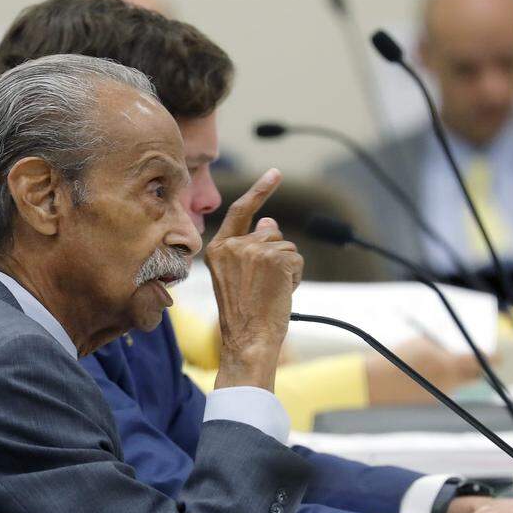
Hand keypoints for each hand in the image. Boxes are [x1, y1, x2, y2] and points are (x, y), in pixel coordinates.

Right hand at [205, 168, 303, 391]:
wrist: (248, 338)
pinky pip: (296, 258)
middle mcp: (233, 245)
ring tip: (270, 293)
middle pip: (270, 233)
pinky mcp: (274, 259)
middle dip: (276, 256)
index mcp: (217, 249)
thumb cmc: (243, 315)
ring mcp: (254, 250)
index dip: (260, 191)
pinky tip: (280, 292)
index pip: (241, 211)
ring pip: (285, 247)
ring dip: (286, 269)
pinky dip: (294, 276)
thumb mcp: (238, 277)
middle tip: (264, 287)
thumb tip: (270, 221)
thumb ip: (250, 247)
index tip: (276, 173)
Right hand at [366, 336, 482, 404]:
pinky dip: (441, 381)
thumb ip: (442, 345)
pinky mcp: (431, 401)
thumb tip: (454, 348)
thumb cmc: (399, 357)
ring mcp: (442, 394)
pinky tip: (426, 375)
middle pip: (474, 375)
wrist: (376, 383)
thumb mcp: (422, 343)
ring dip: (457, 373)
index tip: (498, 356)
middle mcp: (451, 382)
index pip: (481, 360)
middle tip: (480, 361)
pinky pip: (444, 388)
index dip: (492, 357)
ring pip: (458, 382)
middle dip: (478, 368)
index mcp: (451, 364)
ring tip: (443, 363)